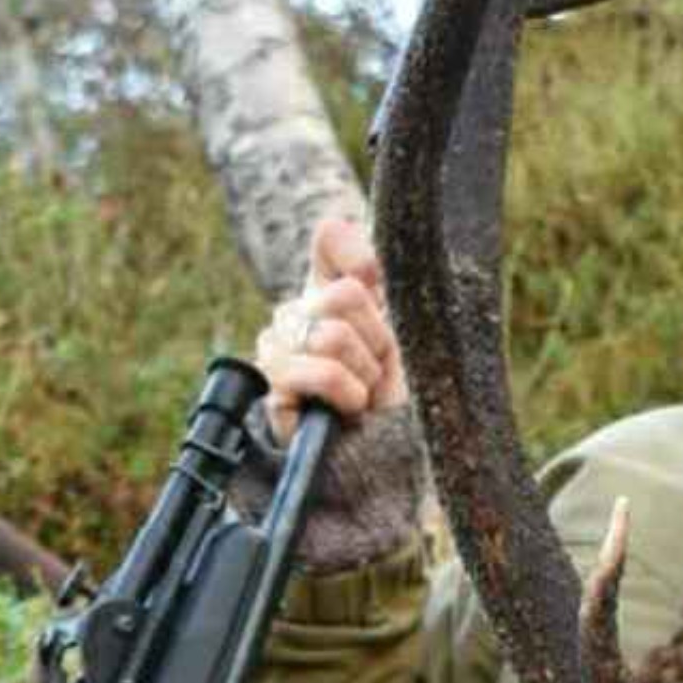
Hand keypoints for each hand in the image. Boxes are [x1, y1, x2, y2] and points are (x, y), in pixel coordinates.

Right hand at [252, 211, 406, 437]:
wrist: (395, 457)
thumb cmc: (405, 397)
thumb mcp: (408, 332)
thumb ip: (384, 278)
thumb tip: (337, 225)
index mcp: (330, 291)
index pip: (333, 239)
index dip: (362, 261)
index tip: (383, 296)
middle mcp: (298, 313)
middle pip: (344, 294)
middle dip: (377, 340)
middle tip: (380, 371)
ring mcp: (278, 350)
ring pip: (330, 334)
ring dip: (364, 372)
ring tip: (365, 395)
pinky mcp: (274, 391)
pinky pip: (311, 369)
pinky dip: (344, 392)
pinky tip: (348, 410)